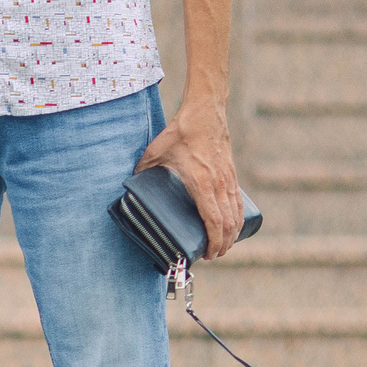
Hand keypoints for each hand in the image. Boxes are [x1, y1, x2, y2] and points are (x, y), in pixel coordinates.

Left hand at [137, 102, 241, 258]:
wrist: (205, 112)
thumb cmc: (180, 132)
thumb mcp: (155, 152)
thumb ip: (142, 169)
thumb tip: (129, 184)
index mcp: (201, 182)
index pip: (213, 219)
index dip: (214, 240)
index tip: (208, 253)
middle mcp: (219, 183)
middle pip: (228, 222)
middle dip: (223, 243)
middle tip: (213, 255)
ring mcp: (228, 179)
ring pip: (236, 213)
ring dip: (233, 233)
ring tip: (223, 246)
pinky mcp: (232, 174)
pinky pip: (238, 202)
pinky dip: (238, 217)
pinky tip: (234, 225)